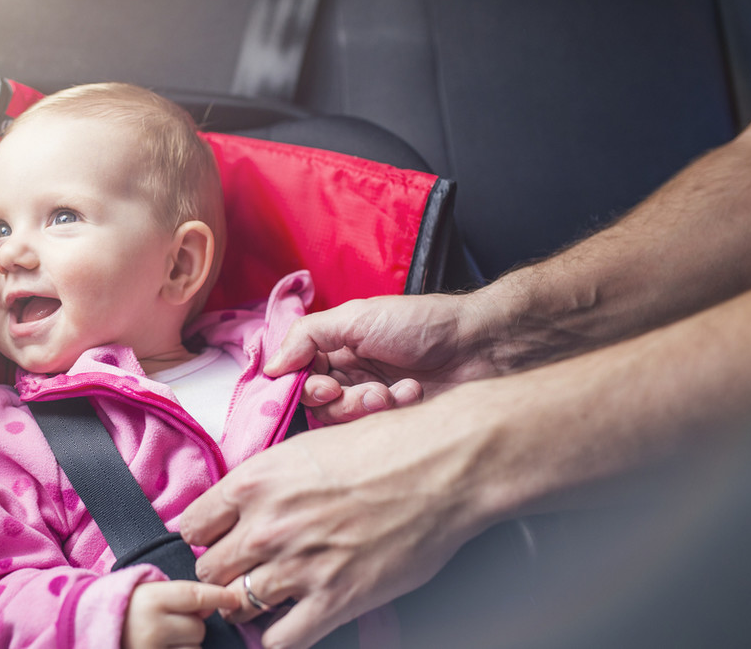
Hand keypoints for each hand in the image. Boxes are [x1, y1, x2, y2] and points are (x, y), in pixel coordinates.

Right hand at [122, 580, 241, 648]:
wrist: (83, 629)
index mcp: (150, 600)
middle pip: (198, 629)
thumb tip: (215, 604)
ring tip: (160, 642)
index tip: (235, 598)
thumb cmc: (120, 610)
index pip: (196, 596)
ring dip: (184, 648)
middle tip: (169, 626)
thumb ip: (178, 595)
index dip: (219, 596)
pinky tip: (164, 648)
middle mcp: (152, 627)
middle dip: (191, 629)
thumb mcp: (144, 592)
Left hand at [181, 393, 497, 648]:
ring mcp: (298, 566)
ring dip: (250, 603)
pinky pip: (282, 639)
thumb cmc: (386, 446)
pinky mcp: (335, 599)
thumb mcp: (308, 448)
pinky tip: (293, 621)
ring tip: (269, 596)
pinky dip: (280, 636)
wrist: (445, 465)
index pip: (191, 525)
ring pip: (238, 605)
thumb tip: (245, 506)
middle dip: (225, 571)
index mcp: (255, 481)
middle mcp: (267, 525)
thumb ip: (268, 482)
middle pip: (208, 570)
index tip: (217, 540)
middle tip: (246, 569)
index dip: (204, 536)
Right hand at [264, 295, 497, 422]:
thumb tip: (270, 366)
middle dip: (338, 401)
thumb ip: (307, 336)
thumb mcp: (357, 317)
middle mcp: (347, 374)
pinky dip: (392, 412)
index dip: (303, 387)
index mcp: (334, 348)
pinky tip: (413, 393)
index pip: (296, 377)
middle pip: (315, 406)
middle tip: (362, 390)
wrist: (480, 344)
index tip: (324, 386)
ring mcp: (370, 400)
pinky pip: (372, 432)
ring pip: (342, 422)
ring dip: (365, 407)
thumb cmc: (422, 323)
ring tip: (395, 390)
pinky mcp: (393, 422)